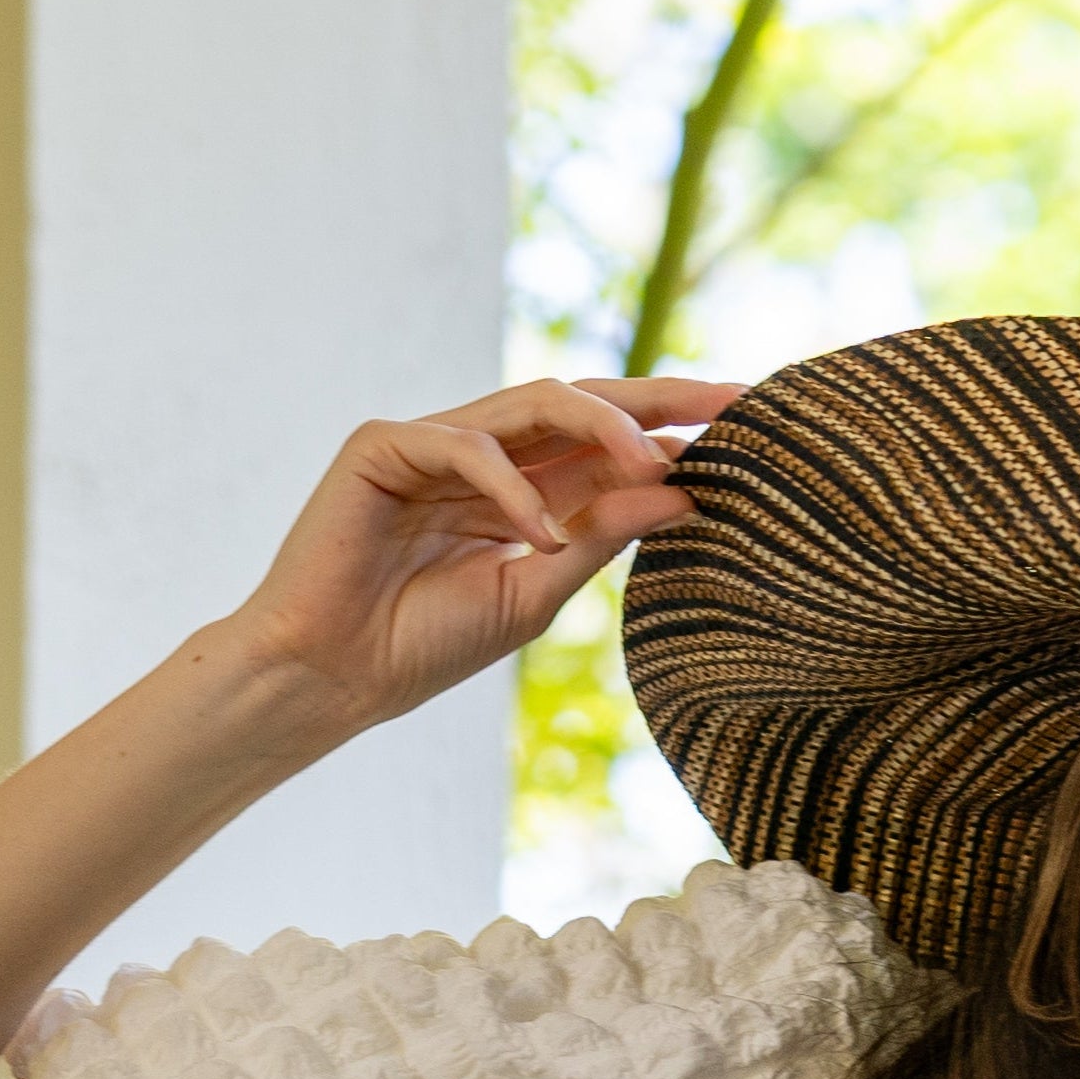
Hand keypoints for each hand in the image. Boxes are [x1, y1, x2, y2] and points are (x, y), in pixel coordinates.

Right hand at [210, 376, 744, 736]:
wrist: (330, 678)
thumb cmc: (422, 645)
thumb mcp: (534, 593)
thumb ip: (600, 536)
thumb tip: (684, 492)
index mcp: (522, 490)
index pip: (608, 443)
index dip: (675, 430)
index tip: (749, 426)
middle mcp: (485, 455)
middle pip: (584, 403)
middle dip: (659, 400)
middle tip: (731, 402)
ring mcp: (434, 442)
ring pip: (534, 404)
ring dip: (603, 428)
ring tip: (657, 463)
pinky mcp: (384, 445)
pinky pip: (466, 448)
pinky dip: (509, 490)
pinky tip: (536, 536)